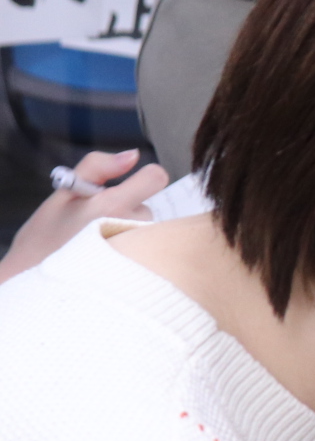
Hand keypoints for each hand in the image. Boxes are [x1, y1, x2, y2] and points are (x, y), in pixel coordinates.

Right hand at [0, 149, 169, 285]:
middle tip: (94, 224)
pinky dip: (129, 249)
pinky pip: (144, 250)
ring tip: (95, 243)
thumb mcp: (63, 194)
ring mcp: (138, 251)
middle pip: (146, 206)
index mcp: (111, 205)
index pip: (155, 178)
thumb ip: (97, 167)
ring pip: (143, 229)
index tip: (132, 185)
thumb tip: (133, 155)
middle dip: (126, 209)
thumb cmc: (44, 239)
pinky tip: (105, 257)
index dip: (145, 177)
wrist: (33, 285)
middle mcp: (130, 228)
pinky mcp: (140, 271)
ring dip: (126, 230)